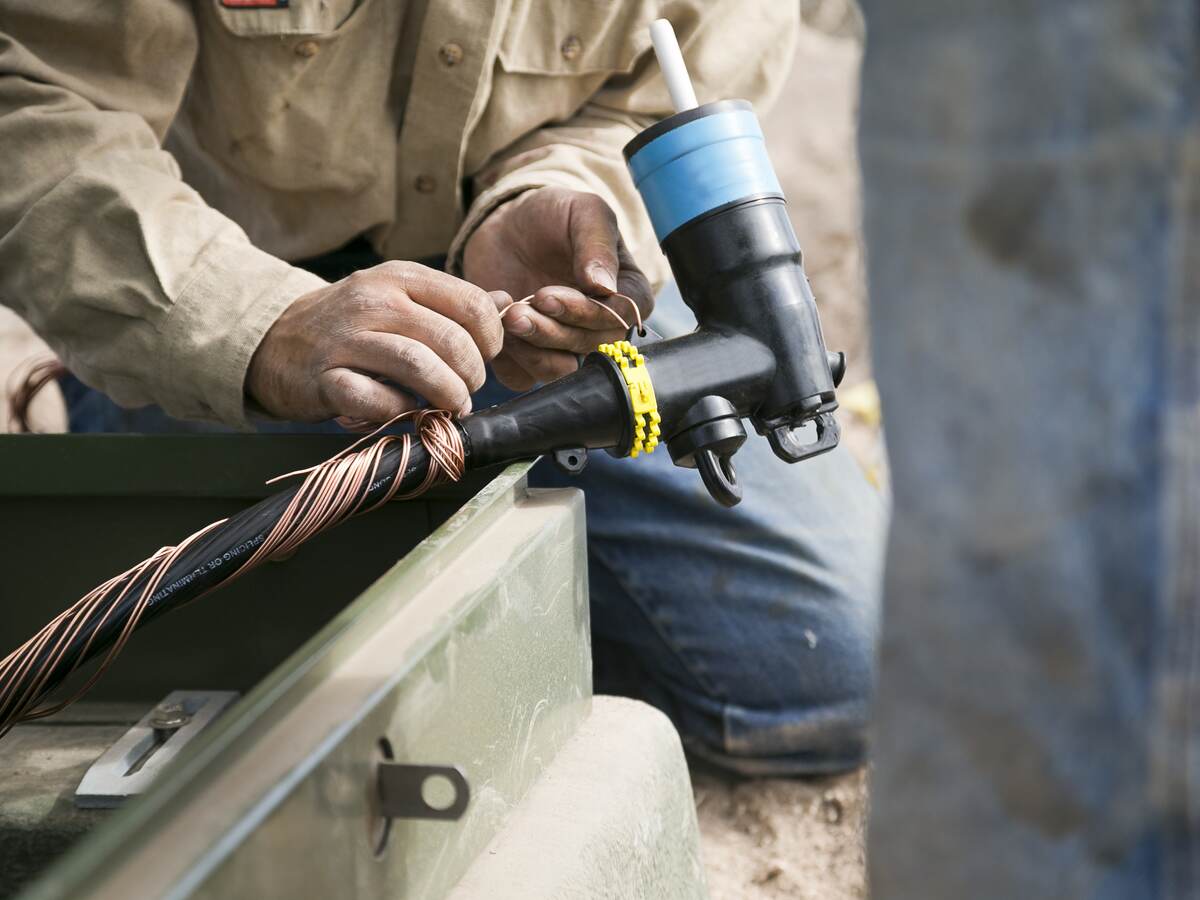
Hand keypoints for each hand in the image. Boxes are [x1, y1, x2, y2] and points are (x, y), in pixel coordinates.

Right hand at [247, 261, 504, 423]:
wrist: (274, 341)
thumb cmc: (350, 324)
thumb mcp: (399, 297)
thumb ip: (452, 302)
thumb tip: (508, 304)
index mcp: (400, 278)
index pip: (471, 304)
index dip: (492, 338)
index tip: (487, 358)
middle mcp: (374, 301)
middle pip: (450, 339)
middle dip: (473, 374)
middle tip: (469, 390)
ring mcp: (347, 339)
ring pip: (418, 366)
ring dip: (447, 395)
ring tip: (453, 406)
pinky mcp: (325, 378)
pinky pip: (375, 399)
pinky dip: (400, 411)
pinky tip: (406, 412)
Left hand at [462, 186, 652, 390]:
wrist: (509, 228)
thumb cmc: (555, 216)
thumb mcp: (583, 212)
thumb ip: (597, 244)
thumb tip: (604, 286)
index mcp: (627, 294)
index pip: (619, 320)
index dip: (586, 314)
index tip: (548, 295)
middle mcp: (601, 327)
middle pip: (589, 347)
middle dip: (553, 331)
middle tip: (520, 308)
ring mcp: (566, 345)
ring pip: (560, 369)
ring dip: (533, 348)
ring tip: (508, 314)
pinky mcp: (531, 357)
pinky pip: (524, 377)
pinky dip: (509, 357)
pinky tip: (495, 323)